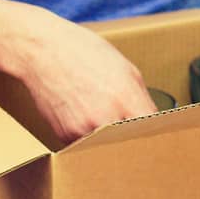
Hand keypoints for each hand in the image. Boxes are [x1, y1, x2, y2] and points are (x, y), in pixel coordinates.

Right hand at [19, 9, 156, 141]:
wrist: (40, 50)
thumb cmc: (83, 52)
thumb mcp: (125, 69)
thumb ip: (141, 100)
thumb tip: (154, 124)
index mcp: (125, 98)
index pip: (154, 133)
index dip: (159, 134)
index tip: (158, 134)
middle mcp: (105, 119)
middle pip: (132, 146)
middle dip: (136, 141)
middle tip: (132, 129)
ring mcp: (83, 131)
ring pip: (109, 148)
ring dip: (112, 141)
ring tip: (101, 114)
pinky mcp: (65, 137)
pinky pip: (87, 146)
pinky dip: (90, 137)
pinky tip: (83, 114)